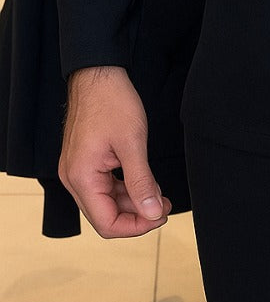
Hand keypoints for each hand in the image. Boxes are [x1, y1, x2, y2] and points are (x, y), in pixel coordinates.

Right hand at [59, 66, 170, 237]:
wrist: (98, 74)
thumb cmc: (112, 102)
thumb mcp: (133, 144)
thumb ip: (141, 182)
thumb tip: (152, 213)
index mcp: (81, 177)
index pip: (106, 223)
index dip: (136, 227)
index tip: (160, 216)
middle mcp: (73, 178)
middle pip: (105, 217)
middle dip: (136, 216)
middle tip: (163, 206)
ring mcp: (77, 170)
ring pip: (106, 203)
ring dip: (133, 204)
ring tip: (159, 195)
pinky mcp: (85, 163)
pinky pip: (104, 188)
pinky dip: (125, 190)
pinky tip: (145, 184)